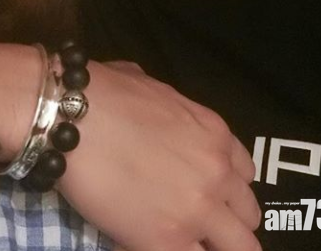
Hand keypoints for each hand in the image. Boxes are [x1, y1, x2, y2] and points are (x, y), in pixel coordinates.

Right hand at [57, 61, 261, 250]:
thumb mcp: (151, 85)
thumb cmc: (104, 91)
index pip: (245, 175)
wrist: (72, 115)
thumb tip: (153, 111)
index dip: (225, 187)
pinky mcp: (166, 242)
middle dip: (226, 222)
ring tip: (186, 242)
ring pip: (240, 250)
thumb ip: (168, 109)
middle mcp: (216, 173)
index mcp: (215, 134)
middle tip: (195, 223)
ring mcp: (196, 211)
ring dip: (214, 246)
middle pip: (248, 216)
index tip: (207, 194)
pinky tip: (160, 245)